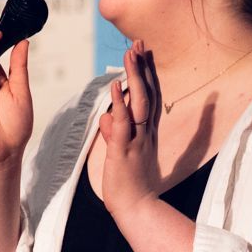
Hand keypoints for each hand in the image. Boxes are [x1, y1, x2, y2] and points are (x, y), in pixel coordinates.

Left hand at [99, 40, 159, 218]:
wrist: (135, 207)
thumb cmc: (128, 183)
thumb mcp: (119, 153)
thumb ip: (114, 132)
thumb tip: (107, 116)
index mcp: (143, 132)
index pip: (144, 97)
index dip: (142, 74)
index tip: (139, 53)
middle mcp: (144, 132)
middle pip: (144, 93)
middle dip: (141, 67)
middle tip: (137, 43)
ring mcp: (136, 140)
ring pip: (137, 103)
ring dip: (134, 78)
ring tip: (130, 54)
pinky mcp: (124, 151)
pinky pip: (123, 124)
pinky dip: (120, 105)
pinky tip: (116, 87)